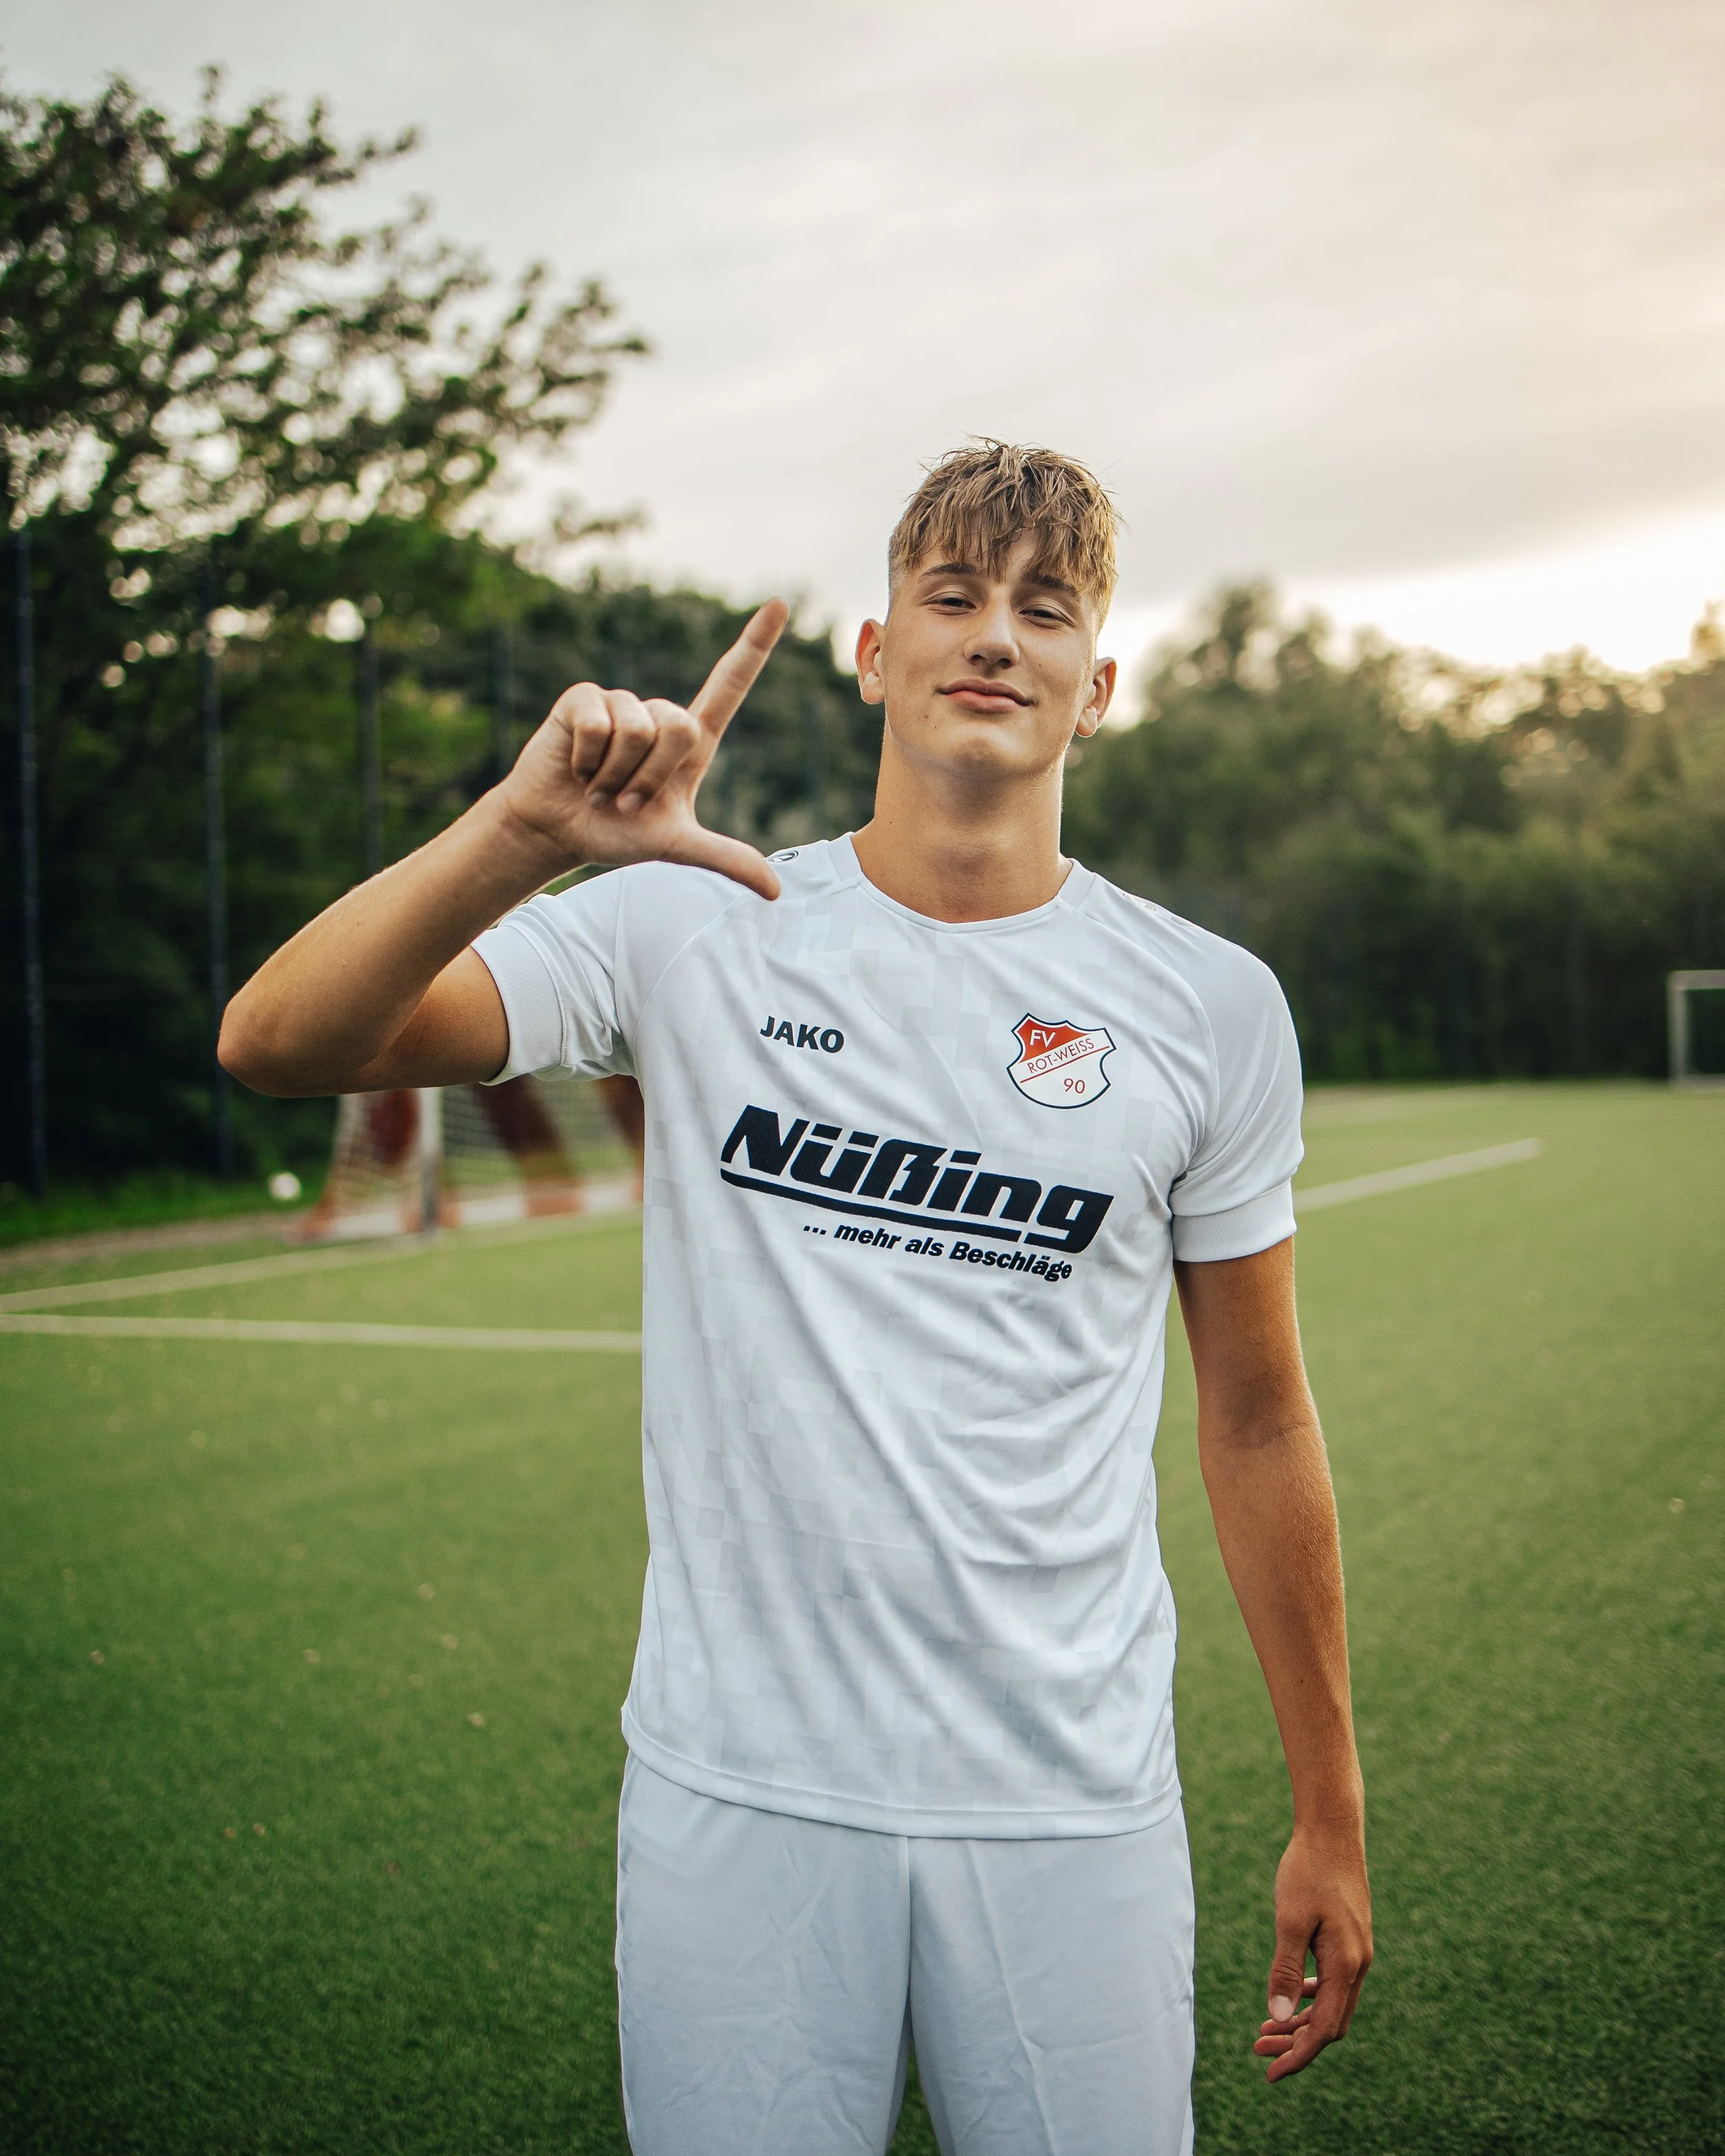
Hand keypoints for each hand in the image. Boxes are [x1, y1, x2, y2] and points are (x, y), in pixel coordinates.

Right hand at [496, 598, 787, 898]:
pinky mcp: (583, 699)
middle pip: (680, 726)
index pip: (728, 685)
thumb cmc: (614, 833)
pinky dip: (586, 757)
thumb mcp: (676, 847)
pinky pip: (598, 722)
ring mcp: (620, 703)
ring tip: (598, 784)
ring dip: (616, 772)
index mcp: (690, 740)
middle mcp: (658, 714)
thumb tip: (776, 891)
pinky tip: (575, 766)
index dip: (753, 646)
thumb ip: (725, 858)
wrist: (556, 830)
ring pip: (638, 728)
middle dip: (651, 776)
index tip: (779, 604)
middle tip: (625, 797)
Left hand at [1253, 1819, 1372, 2081]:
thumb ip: (1285, 1969)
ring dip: (1300, 2020)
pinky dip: (1311, 1997)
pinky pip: (1334, 1984)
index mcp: (1346, 1965)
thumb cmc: (1308, 1871)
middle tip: (1257, 2049)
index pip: (1323, 2030)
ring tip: (1265, 2030)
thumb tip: (1277, 2016)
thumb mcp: (1290, 1919)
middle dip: (1296, 2043)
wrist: (1333, 1831)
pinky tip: (1290, 1996)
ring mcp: (1356, 1952)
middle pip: (1329, 2024)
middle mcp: (1358, 1964)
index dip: (1297, 2056)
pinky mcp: (1350, 1940)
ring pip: (1332, 2005)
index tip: (1270, 2073)